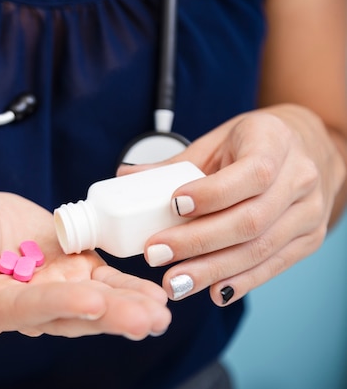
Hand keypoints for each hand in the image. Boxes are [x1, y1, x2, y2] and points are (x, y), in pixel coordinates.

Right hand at [0, 190, 170, 339]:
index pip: (28, 309)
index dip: (59, 304)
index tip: (92, 300)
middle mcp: (29, 307)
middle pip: (72, 314)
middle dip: (111, 316)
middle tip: (148, 318)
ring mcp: (54, 290)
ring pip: (94, 302)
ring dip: (128, 306)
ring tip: (161, 311)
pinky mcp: (72, 271)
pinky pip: (103, 280)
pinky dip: (128, 286)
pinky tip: (154, 293)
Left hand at [118, 104, 345, 305]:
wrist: (304, 152)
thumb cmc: (251, 144)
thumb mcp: (217, 142)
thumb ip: (175, 163)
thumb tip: (124, 176)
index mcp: (275, 141)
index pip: (253, 172)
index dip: (213, 194)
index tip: (174, 207)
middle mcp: (300, 177)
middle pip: (251, 219)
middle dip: (198, 242)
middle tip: (156, 254)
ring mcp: (308, 212)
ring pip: (260, 249)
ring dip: (213, 270)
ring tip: (174, 282)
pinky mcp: (308, 239)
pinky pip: (273, 266)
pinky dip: (240, 281)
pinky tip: (212, 292)